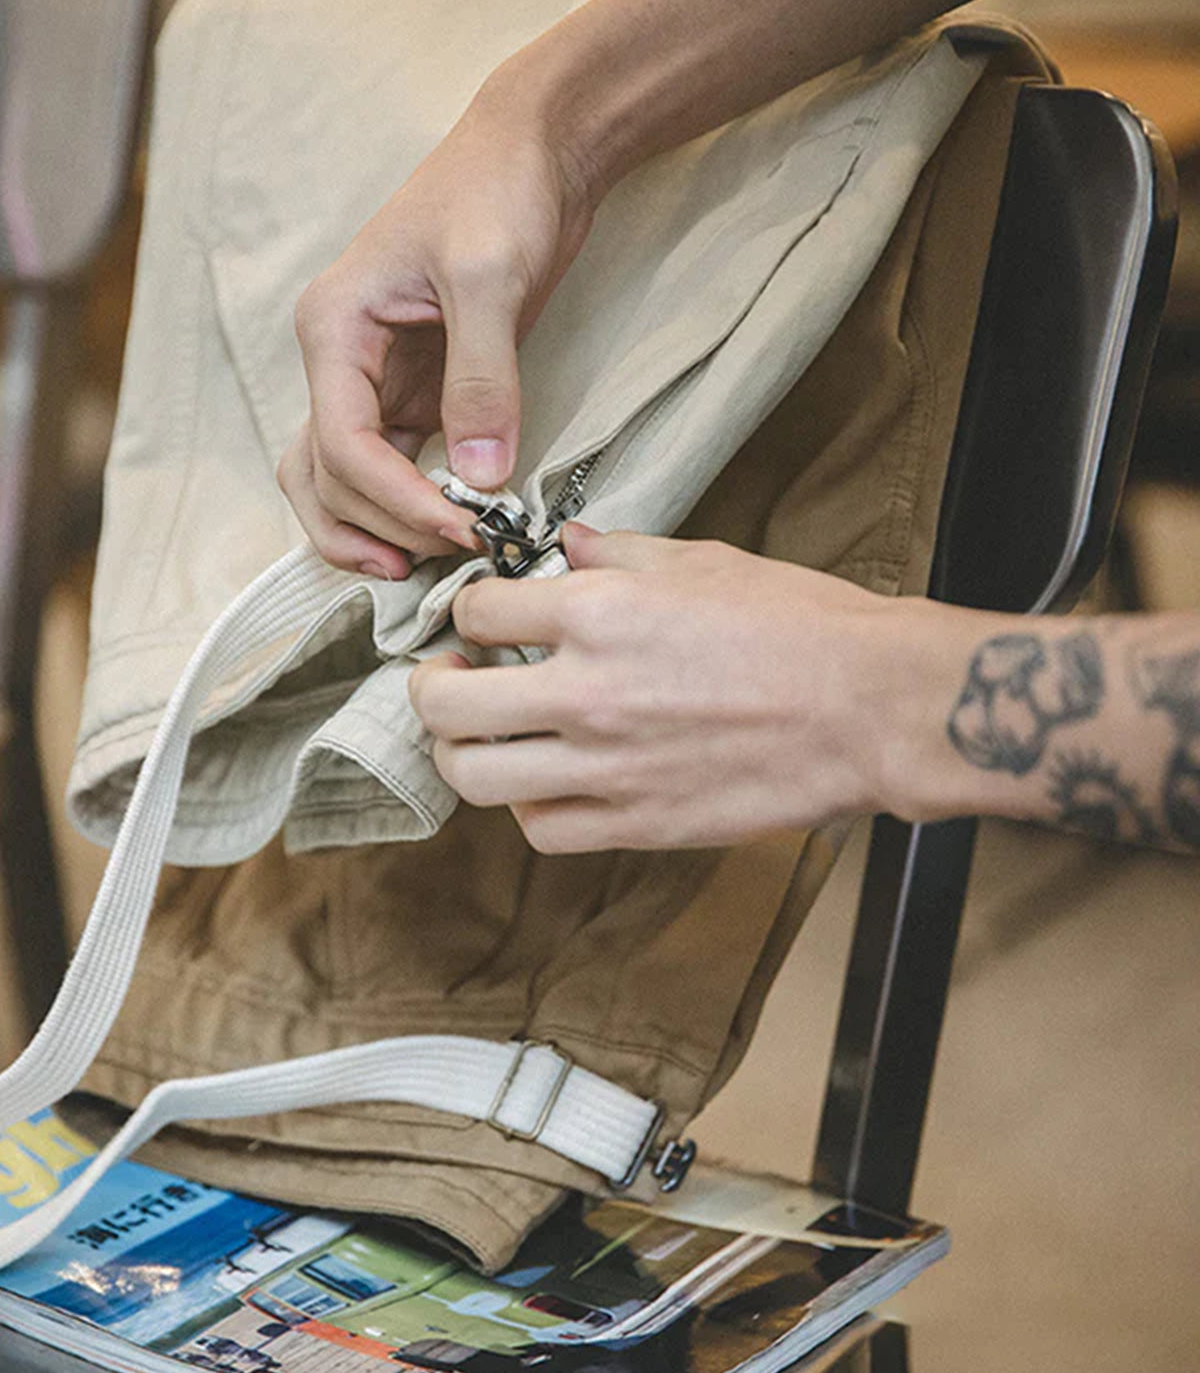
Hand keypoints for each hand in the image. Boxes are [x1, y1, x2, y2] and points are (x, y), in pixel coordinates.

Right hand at [278, 79, 596, 578]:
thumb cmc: (500, 191)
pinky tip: (444, 532)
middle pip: (324, 475)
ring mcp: (372, 378)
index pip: (341, 443)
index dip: (395, 500)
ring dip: (373, 529)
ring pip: (339, 480)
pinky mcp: (413, 389)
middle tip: (455, 554)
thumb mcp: (491, 277)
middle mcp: (338, 358)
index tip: (461, 530)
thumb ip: (482, 379)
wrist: (534, 151)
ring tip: (430, 566)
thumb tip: (481, 480)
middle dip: (382, 524)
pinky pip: (388, 464)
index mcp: (334, 327)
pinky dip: (405, 505)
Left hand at [409, 525, 914, 852]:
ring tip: (481, 735)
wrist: (869, 707)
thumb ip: (620, 553)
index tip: (484, 616)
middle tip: (448, 676)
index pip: (478, 610)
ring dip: (462, 752)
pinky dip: (527, 806)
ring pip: (475, 777)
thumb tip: (569, 544)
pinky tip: (546, 780)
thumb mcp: (705, 561)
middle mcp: (586, 692)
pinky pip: (541, 829)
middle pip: (447, 703)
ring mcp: (607, 767)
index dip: (471, 608)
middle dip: (431, 685)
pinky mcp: (638, 823)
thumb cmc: (801, 626)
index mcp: (598, 613)